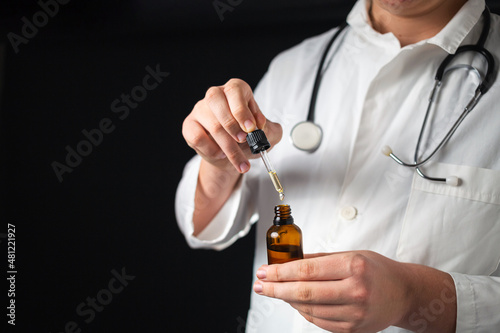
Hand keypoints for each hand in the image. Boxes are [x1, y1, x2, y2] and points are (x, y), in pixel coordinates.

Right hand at [182, 78, 281, 173]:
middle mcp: (216, 95)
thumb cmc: (247, 139)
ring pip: (211, 124)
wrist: (231, 156)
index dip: (242, 109)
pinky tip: (221, 154)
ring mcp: (200, 110)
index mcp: (236, 90)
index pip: (235, 90)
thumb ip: (270, 130)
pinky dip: (212, 150)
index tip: (251, 127)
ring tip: (240, 160)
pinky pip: (197, 137)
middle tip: (244, 141)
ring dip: (228, 146)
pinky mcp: (189, 126)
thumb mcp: (267, 135)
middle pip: (217, 101)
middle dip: (232, 125)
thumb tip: (261, 125)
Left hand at [253, 251, 455, 332]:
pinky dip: (303, 312)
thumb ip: (319, 260)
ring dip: (287, 301)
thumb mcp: (350, 254)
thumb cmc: (377, 269)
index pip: (306, 270)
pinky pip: (319, 322)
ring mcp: (355, 313)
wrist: (404, 293)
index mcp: (353, 266)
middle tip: (260, 285)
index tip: (263, 272)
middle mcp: (355, 290)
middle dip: (276, 289)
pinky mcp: (354, 329)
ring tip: (277, 292)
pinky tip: (295, 303)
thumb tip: (288, 261)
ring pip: (309, 309)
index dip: (280, 273)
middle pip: (303, 293)